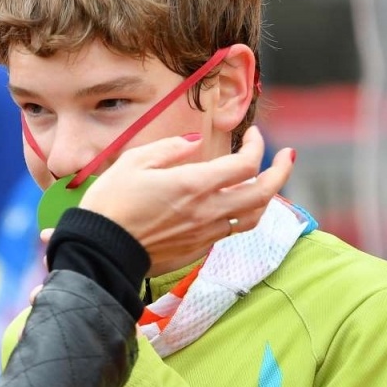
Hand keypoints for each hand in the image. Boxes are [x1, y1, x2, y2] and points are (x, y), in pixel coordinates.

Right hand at [79, 126, 294, 273]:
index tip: (252, 135)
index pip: (245, 164)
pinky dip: (240, 216)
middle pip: (263, 192)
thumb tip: (193, 142)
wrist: (100, 251)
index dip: (256, 146)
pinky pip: (229, 233)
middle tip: (286, 157)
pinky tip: (232, 207)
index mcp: (194, 184)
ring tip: (266, 184)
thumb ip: (169, 149)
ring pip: (252, 217)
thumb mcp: (133, 162)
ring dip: (266, 198)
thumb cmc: (110, 203)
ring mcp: (205, 234)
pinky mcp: (197, 251)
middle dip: (281, 171)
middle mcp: (208, 211)